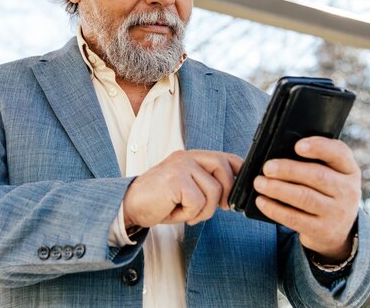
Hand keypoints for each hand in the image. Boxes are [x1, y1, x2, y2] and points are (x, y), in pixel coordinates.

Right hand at [123, 150, 243, 228]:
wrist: (129, 206)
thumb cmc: (159, 201)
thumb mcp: (186, 189)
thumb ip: (206, 184)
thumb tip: (232, 193)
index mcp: (191, 157)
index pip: (224, 156)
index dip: (237, 170)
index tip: (240, 189)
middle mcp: (186, 157)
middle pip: (223, 167)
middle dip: (226, 192)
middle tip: (220, 207)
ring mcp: (181, 166)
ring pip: (213, 190)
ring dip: (204, 210)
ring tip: (187, 212)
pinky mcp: (176, 179)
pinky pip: (198, 202)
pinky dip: (190, 214)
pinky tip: (175, 212)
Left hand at [253, 137, 360, 261]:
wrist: (338, 230)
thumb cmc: (324, 190)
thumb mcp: (329, 172)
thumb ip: (310, 159)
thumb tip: (274, 153)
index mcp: (348, 169)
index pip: (339, 153)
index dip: (319, 147)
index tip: (297, 146)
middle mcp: (348, 190)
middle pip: (317, 176)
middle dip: (289, 170)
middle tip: (267, 167)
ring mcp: (337, 213)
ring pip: (305, 197)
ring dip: (278, 189)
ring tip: (259, 183)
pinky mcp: (322, 230)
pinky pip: (295, 218)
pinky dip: (275, 209)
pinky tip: (261, 201)